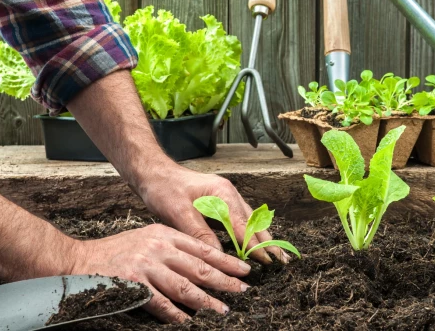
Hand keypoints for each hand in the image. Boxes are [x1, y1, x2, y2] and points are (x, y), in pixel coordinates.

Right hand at [71, 223, 250, 322]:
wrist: (80, 260)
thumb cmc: (117, 251)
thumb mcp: (148, 238)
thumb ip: (172, 247)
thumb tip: (202, 264)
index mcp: (165, 234)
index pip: (203, 248)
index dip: (226, 260)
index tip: (243, 270)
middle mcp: (158, 248)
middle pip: (199, 267)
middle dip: (224, 280)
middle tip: (242, 291)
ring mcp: (146, 266)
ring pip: (185, 286)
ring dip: (206, 301)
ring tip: (223, 310)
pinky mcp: (133, 285)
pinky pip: (161, 303)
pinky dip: (176, 314)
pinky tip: (188, 321)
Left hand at [141, 166, 288, 263]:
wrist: (153, 173)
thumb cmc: (164, 188)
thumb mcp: (178, 212)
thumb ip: (200, 233)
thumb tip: (218, 255)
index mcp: (222, 193)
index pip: (243, 225)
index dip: (255, 245)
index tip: (267, 262)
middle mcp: (228, 194)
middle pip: (253, 222)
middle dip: (267, 242)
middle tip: (281, 261)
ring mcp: (225, 197)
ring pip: (249, 221)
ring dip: (261, 238)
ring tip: (274, 256)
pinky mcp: (219, 203)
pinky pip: (239, 220)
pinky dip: (248, 233)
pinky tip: (253, 245)